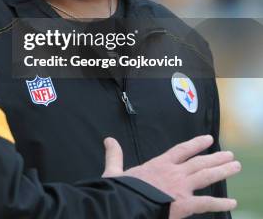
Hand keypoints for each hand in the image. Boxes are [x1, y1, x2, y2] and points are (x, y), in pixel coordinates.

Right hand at [103, 135, 239, 218]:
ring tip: (235, 167)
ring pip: (206, 176)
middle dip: (216, 158)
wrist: (124, 205)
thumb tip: (109, 139)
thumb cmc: (120, 190)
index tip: (208, 139)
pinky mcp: (183, 204)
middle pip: (199, 162)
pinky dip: (220, 203)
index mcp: (158, 165)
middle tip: (231, 155)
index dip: (195, 144)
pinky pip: (206, 203)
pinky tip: (232, 203)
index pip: (181, 150)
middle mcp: (173, 173)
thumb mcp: (114, 171)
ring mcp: (180, 188)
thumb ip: (115, 155)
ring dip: (222, 171)